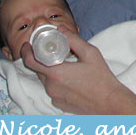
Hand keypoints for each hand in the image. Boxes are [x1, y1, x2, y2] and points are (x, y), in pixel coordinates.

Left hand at [21, 25, 135, 113]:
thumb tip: (60, 30)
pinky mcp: (59, 104)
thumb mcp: (90, 53)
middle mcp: (51, 87)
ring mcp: (54, 97)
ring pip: (46, 80)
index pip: (31, 61)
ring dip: (51, 71)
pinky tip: (71, 79)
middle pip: (38, 70)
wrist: (109, 103)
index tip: (26, 45)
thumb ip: (73, 39)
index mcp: (56, 73)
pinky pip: (53, 90)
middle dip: (42, 60)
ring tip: (66, 65)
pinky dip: (57, 82)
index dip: (26, 51)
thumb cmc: (101, 78)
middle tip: (52, 52)